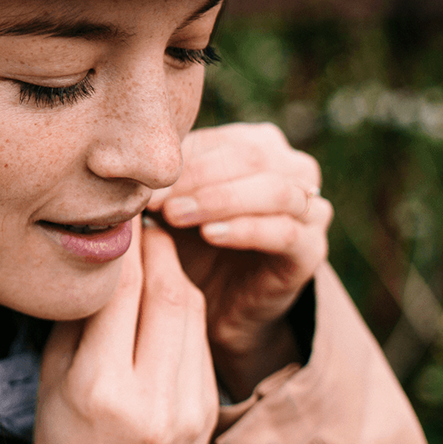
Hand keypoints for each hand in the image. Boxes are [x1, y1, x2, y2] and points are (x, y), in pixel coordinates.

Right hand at [36, 220, 217, 443]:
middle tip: (145, 220)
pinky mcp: (207, 412)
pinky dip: (185, 308)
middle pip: (169, 295)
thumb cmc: (64, 435)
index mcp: (101, 388)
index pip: (121, 293)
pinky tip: (167, 293)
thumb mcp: (53, 377)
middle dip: (159, 249)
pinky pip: (200, 341)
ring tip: (156, 248)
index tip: (117, 217)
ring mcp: (187, 409)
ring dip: (176, 272)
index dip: (122, 247)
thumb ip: (79, 318)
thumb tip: (102, 256)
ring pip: (192, 313)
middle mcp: (152, 399)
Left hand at [148, 122, 331, 400]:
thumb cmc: (187, 240)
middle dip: (197, 178)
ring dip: (219, 200)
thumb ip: (164, 177)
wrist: (214, 303)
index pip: (221, 140)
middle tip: (157, 202)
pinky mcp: (311, 250)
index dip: (179, 159)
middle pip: (251, 157)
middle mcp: (293, 170)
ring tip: (177, 217)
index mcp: (258, 145)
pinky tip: (210, 235)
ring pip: (275, 190)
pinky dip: (246, 229)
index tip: (138, 183)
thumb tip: (130, 162)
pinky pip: (287, 232)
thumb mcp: (172, 201)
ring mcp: (309, 210)